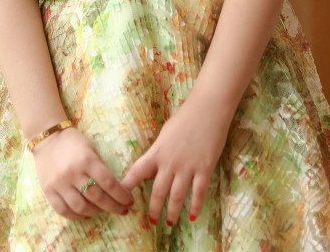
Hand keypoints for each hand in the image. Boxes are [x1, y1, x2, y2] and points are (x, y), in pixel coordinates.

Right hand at [32, 127, 134, 220]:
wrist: (48, 139)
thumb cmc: (74, 142)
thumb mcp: (91, 149)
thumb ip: (100, 167)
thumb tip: (115, 188)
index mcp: (86, 160)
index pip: (108, 182)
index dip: (121, 195)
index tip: (129, 201)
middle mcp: (73, 173)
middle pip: (97, 197)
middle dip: (113, 206)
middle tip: (122, 210)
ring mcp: (59, 184)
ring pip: (81, 207)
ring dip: (96, 212)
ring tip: (103, 211)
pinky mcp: (48, 191)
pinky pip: (63, 211)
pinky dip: (77, 216)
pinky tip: (86, 214)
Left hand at [120, 96, 231, 225]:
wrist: (208, 108)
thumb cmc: (186, 116)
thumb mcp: (166, 133)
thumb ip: (159, 152)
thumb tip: (154, 168)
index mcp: (157, 151)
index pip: (137, 172)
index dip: (128, 186)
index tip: (121, 197)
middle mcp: (169, 162)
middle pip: (158, 191)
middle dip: (154, 208)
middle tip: (152, 221)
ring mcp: (187, 167)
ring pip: (177, 196)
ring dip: (172, 212)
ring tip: (170, 222)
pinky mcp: (204, 168)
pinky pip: (198, 193)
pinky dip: (195, 206)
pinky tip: (192, 216)